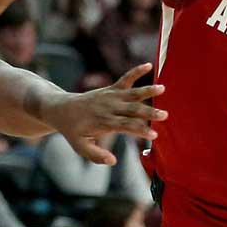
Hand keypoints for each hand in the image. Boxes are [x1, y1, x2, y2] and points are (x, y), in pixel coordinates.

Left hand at [44, 64, 165, 164]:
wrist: (62, 110)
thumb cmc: (73, 131)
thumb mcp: (80, 147)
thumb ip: (96, 156)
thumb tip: (113, 161)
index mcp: (103, 122)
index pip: (125, 126)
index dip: (140, 130)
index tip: (154, 135)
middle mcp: (109, 108)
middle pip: (132, 110)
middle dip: (149, 112)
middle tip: (164, 116)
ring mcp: (111, 96)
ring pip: (131, 93)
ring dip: (147, 90)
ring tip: (162, 88)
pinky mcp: (111, 89)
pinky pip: (125, 78)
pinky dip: (136, 71)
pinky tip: (149, 65)